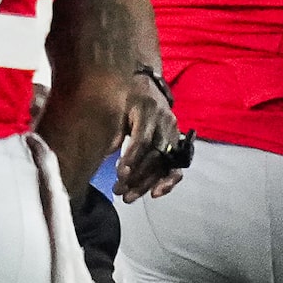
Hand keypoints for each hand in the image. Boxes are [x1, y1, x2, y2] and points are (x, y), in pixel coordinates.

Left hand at [115, 68, 191, 201]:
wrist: (148, 85)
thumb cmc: (126, 97)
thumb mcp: (116, 107)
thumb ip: (113, 130)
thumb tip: (106, 155)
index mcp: (149, 110)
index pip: (142, 139)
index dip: (131, 158)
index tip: (119, 174)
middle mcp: (166, 123)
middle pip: (155, 155)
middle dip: (137, 177)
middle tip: (119, 192)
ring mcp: (174, 134)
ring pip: (165, 164)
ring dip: (148, 183)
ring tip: (129, 197)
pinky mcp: (176, 143)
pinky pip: (176, 166)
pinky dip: (168, 181)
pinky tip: (156, 193)